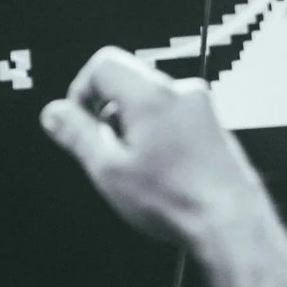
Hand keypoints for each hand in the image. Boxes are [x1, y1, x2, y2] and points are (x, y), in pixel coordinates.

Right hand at [40, 48, 266, 246]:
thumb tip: (54, 114)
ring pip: (151, 101)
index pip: (103, 64)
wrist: (231, 223)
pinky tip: (162, 172)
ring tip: (138, 168)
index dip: (81, 91)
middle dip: (109, 113)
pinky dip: (159, 135)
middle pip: (127, 81)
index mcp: (151, 95)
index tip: (81, 120)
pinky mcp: (212, 126)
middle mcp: (180, 92)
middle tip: (109, 151)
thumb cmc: (178, 201)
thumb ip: (76, 134)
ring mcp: (201, 108)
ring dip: (135, 126)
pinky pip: (173, 116)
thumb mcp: (109, 171)